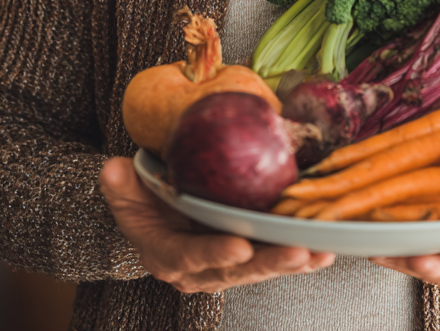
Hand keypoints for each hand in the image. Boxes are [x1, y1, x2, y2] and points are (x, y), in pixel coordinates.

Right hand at [99, 157, 334, 292]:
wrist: (154, 217)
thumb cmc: (142, 202)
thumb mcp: (125, 193)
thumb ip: (120, 186)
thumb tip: (112, 169)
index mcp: (168, 255)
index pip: (191, 257)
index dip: (214, 254)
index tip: (239, 246)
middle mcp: (199, 269)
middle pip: (236, 270)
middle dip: (268, 262)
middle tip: (297, 252)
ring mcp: (225, 266)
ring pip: (261, 268)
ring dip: (292, 262)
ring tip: (320, 253)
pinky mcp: (248, 258)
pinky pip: (274, 259)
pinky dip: (301, 258)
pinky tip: (326, 253)